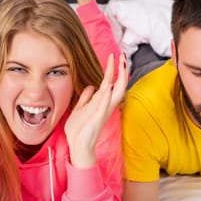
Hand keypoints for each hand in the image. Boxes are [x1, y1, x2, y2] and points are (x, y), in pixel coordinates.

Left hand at [64, 53, 127, 167]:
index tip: (114, 56)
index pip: (110, 82)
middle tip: (123, 56)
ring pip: (117, 92)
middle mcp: (105, 105)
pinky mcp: (99, 118)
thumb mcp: (80, 108)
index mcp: (101, 102)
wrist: (77, 145)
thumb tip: (91, 86)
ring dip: (119, 78)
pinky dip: (107, 96)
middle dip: (122, 70)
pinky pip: (105, 105)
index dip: (112, 69)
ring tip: (121, 64)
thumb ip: (86, 97)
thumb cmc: (79, 129)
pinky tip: (109, 86)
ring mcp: (103, 111)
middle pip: (119, 84)